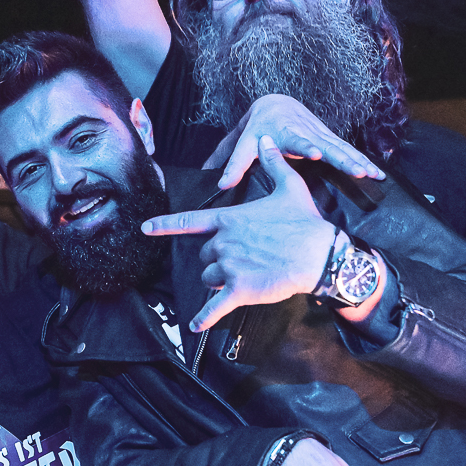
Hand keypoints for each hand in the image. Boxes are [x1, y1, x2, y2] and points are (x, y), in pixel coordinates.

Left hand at [143, 137, 338, 331]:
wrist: (319, 254)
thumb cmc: (305, 221)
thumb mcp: (290, 187)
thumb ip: (273, 163)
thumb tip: (267, 139)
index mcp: (229, 219)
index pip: (189, 221)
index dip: (164, 225)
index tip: (145, 229)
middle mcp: (223, 242)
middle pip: (204, 255)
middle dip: (217, 259)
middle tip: (243, 259)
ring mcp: (229, 267)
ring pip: (208, 278)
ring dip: (218, 281)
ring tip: (242, 278)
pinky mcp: (238, 290)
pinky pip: (213, 307)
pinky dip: (203, 318)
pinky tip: (195, 326)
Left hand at [203, 95, 384, 189]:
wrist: (275, 103)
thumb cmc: (257, 127)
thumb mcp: (242, 142)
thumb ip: (233, 163)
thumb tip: (219, 185)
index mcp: (284, 132)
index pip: (295, 141)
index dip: (305, 146)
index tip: (315, 153)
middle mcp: (306, 132)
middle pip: (327, 146)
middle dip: (342, 158)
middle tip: (357, 170)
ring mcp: (321, 136)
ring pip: (342, 149)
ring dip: (358, 162)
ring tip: (373, 175)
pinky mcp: (330, 140)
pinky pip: (349, 152)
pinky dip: (363, 162)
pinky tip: (378, 175)